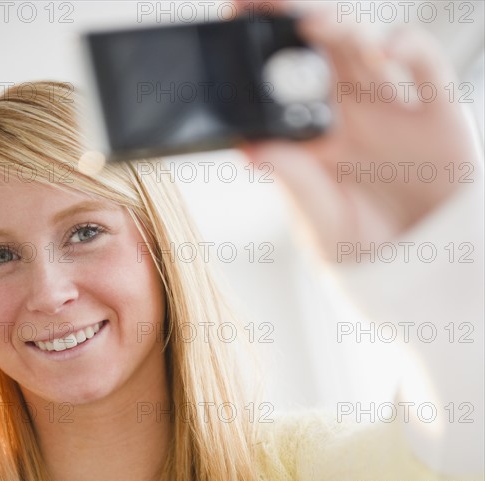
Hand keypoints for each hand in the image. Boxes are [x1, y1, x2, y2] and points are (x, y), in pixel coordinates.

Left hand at [235, 1, 482, 261]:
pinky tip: (389, 50)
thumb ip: (297, 184)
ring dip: (338, 31)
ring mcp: (389, 111)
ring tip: (311, 24)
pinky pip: (425, 69)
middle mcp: (348, 117)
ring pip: (362, 52)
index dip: (259, 57)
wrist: (418, 265)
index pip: (282, 89)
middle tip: (261, 1)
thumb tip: (256, 150)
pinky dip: (410, 49)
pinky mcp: (434, 115)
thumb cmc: (363, 249)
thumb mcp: (322, 225)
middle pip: (317, 56)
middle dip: (291, 23)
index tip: (234, 24)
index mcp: (313, 141)